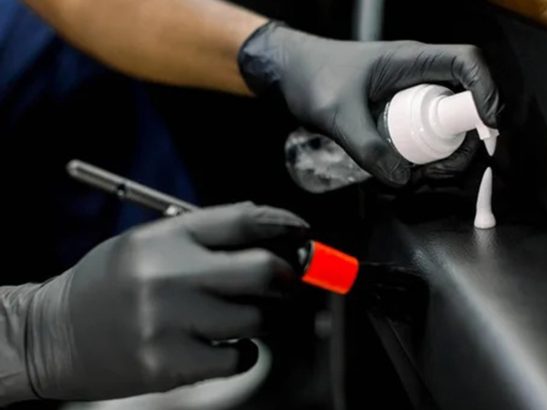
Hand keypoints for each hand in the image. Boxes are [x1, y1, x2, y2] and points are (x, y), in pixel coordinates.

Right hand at [24, 203, 308, 400]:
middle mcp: (169, 275)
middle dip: (288, 274)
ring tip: (241, 313)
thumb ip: (206, 237)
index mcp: (165, 237)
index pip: (244, 221)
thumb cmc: (110, 283)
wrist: (55, 333)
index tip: (301, 230)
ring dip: (263, 316)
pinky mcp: (169, 365)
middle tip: (287, 278)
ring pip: (256, 318)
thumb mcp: (149, 243)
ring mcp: (170, 322)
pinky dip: (245, 350)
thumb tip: (270, 236)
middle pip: (263, 270)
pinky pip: (239, 357)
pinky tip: (226, 343)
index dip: (284, 222)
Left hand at [239, 22, 499, 186]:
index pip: (465, 64)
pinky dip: (426, 151)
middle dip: (465, 138)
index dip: (485, 92)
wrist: (291, 74)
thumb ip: (366, 147)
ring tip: (425, 176)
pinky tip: (410, 170)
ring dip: (446, 150)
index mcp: (410, 60)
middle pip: (463, 100)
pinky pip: (425, 129)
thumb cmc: (312, 79)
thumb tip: (401, 179)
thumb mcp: (337, 114)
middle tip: (443, 169)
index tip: (487, 126)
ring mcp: (409, 92)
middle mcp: (417, 74)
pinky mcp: (399, 109)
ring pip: (446, 119)